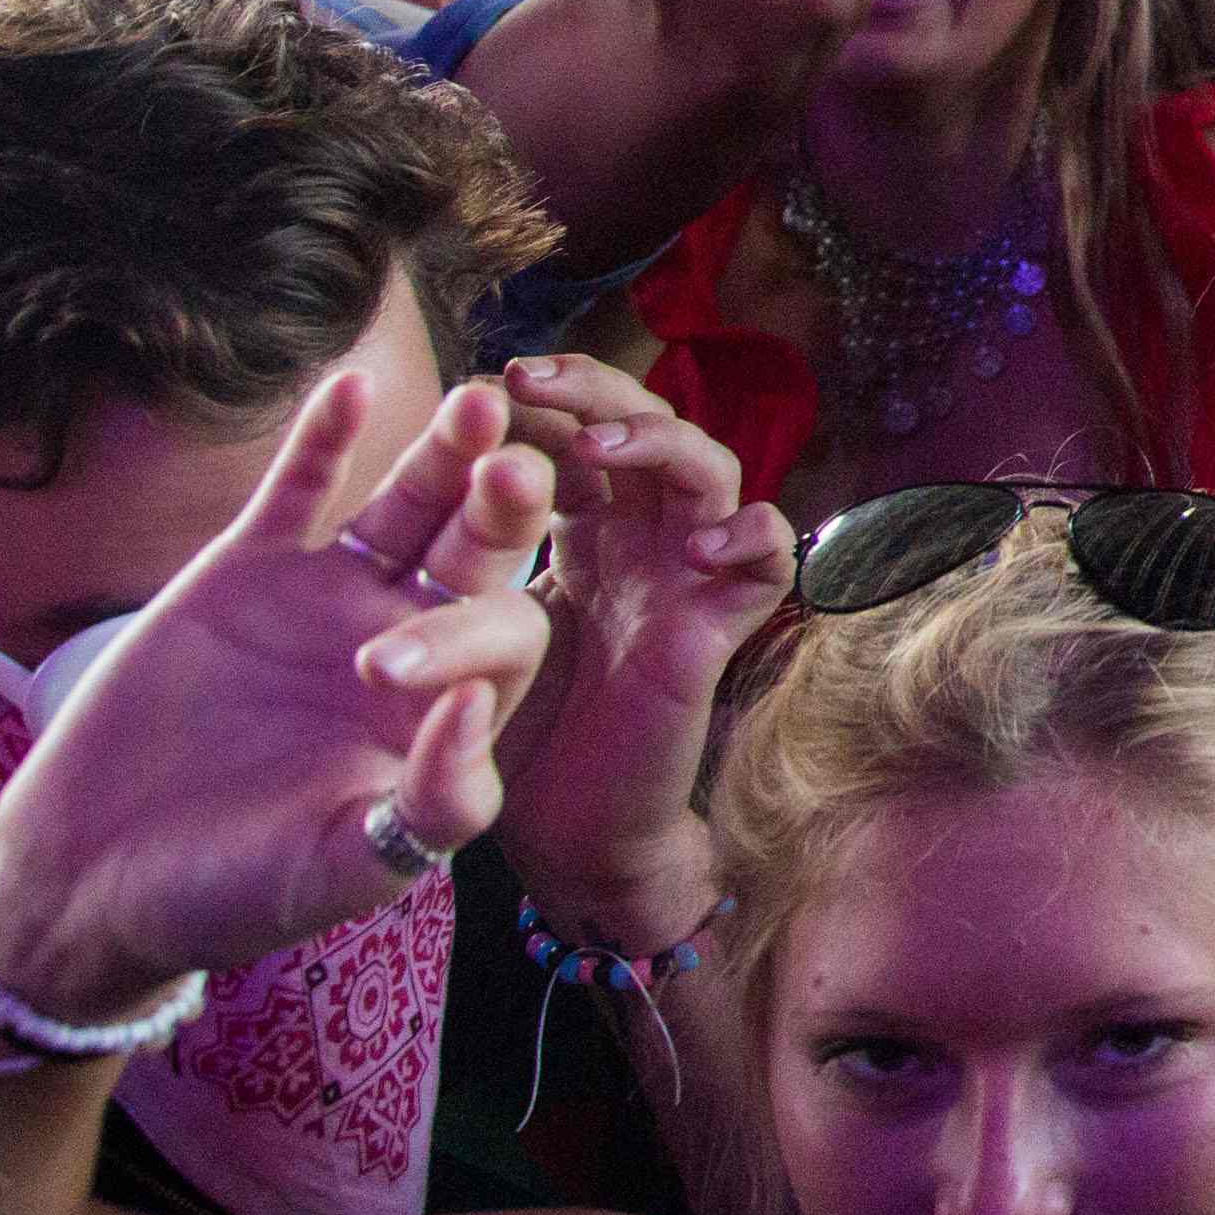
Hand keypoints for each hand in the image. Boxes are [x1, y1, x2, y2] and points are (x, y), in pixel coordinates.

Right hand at [0, 371, 549, 1026]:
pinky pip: (300, 490)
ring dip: (440, 455)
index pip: (502, 647)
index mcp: (445, 710)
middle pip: (475, 555)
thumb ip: (429, 804)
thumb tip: (479, 709)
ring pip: (405, 508)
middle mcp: (405, 638)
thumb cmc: (227, 893)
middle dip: (503, 513)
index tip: (455, 651)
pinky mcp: (251, 569)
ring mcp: (330, 595)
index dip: (484, 642)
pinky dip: (323, 440)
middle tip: (522, 468)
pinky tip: (348, 383)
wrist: (89, 876)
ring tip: (478, 402)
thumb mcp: (343, 868)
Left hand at [483, 355, 789, 946]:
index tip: (478, 386)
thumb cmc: (514, 732)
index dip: (536, 401)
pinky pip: (769, 554)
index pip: (571, 430)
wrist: (565, 834)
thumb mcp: (472, 628)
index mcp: (579, 528)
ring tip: (592, 452)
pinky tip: (699, 544)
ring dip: (656, 444)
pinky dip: (749, 532)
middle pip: (641, 423)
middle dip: (589, 391)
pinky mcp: (722, 624)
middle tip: (524, 380)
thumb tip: (444, 464)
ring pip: (707, 465)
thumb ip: (469, 559)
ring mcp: (689, 573)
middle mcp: (641, 535)